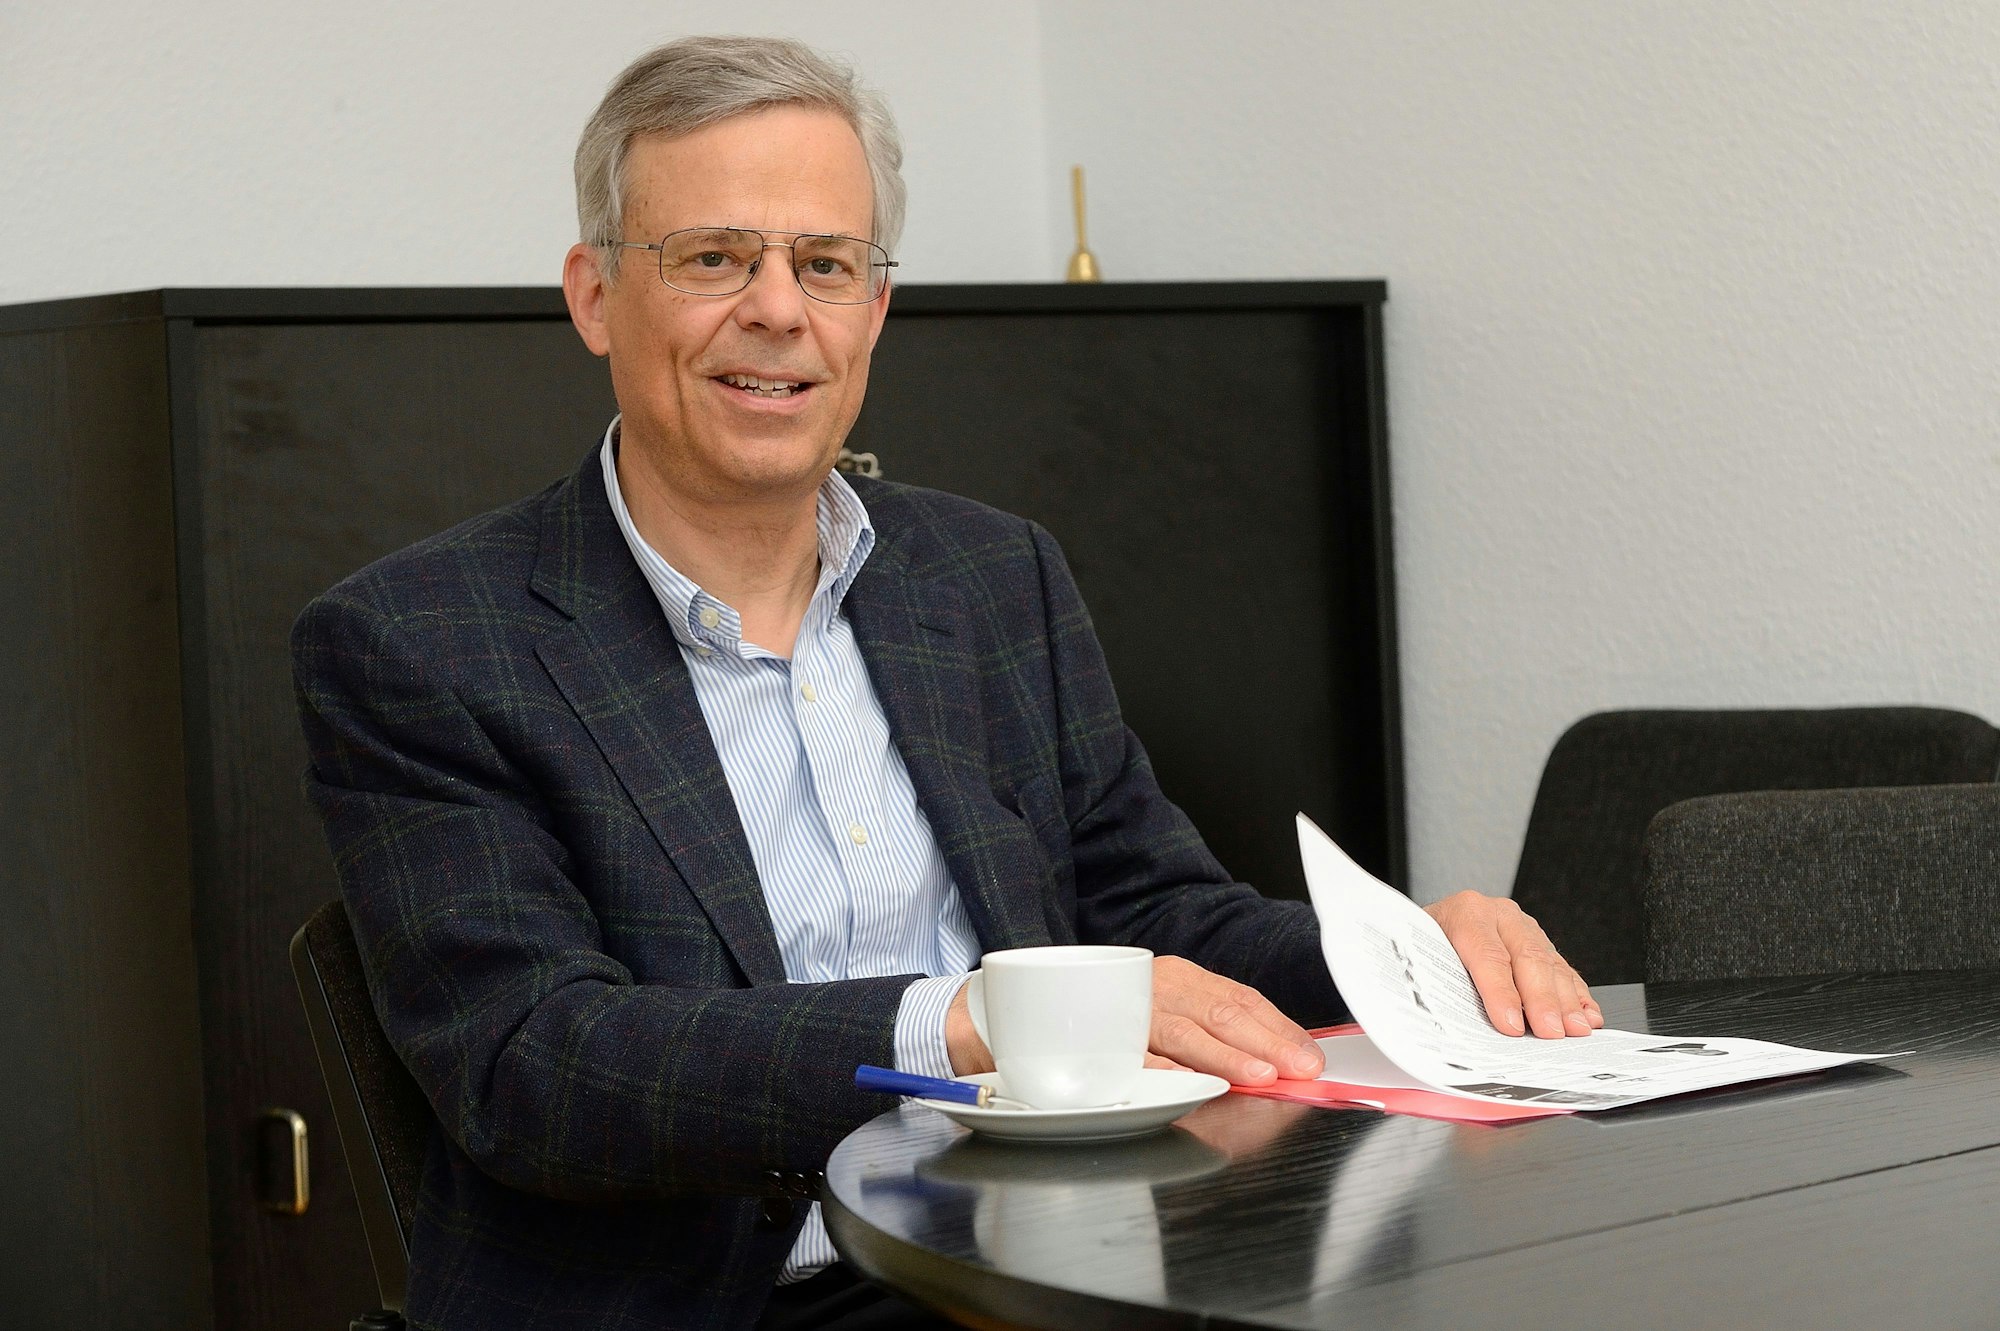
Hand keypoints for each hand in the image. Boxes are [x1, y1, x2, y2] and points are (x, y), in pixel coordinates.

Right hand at [946, 956, 1324, 1085]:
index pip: (1236, 998)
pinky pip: (1130, 1054)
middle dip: (1264, 1042)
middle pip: (1218, 1011)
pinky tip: (1190, 1083)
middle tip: (1298, 1068)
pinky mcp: (1088, 1038)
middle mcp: (1149, 985)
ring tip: (1260, 1075)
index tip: (1307, 1055)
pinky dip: (1160, 1068)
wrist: (1006, 1011)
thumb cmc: (1093, 1016)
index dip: (1275, 1027)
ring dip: (1223, 1055)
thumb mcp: (1156, 1011)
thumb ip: (1202, 1030)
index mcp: (1172, 977)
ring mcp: (1119, 1010)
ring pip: (1181, 1031)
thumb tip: (1266, 1061)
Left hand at [1423, 891, 1602, 1037]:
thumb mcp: (1418, 957)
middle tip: (1551, 1033)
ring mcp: (1521, 926)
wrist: (1423, 922)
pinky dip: (1577, 995)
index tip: (1511, 1025)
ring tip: (1575, 1029)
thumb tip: (1452, 1027)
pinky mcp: (1539, 941)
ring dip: (1566, 1001)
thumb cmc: (1422, 945)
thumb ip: (1436, 983)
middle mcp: (1497, 914)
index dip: (1501, 992)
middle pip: (1527, 957)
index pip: (1487, 954)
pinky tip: (1587, 1014)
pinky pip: (1564, 969)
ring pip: (1550, 963)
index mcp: (1464, 912)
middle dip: (1542, 1000)